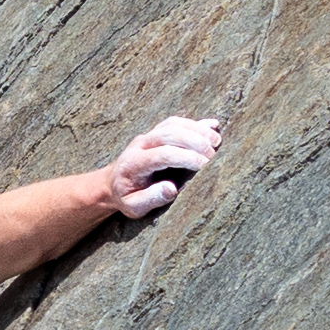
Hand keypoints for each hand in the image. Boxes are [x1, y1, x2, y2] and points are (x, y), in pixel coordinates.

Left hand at [105, 112, 223, 216]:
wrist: (112, 182)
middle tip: (214, 155)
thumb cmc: (126, 197)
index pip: (163, 154)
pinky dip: (195, 124)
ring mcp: (148, 135)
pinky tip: (213, 127)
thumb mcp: (133, 207)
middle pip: (169, 134)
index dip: (186, 158)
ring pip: (173, 124)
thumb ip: (150, 199)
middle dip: (194, 142)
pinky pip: (176, 122)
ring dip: (197, 130)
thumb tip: (171, 189)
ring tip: (217, 142)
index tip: (205, 166)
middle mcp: (140, 144)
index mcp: (134, 163)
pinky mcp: (156, 131)